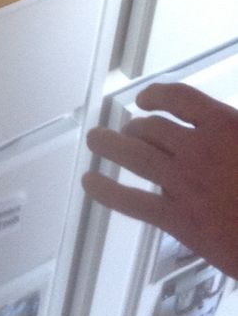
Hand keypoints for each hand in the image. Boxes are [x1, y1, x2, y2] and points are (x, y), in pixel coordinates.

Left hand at [83, 82, 237, 278]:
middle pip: (152, 128)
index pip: (179, 98)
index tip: (145, 99)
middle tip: (129, 130)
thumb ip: (232, 128)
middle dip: (136, 127)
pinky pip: (133, 201)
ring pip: (136, 155)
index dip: (157, 95)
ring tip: (96, 139)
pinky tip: (91, 182)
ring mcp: (184, 184)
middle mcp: (199, 149)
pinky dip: (107, 190)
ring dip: (111, 144)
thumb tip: (215, 120)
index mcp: (225, 126)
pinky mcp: (178, 220)